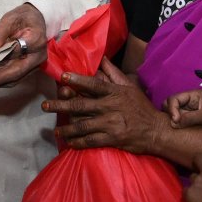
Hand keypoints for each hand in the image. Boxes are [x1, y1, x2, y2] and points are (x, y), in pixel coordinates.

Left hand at [0, 3, 48, 88]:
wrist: (36, 19)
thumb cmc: (23, 17)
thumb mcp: (10, 18)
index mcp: (35, 40)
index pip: (14, 54)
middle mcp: (37, 56)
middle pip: (15, 73)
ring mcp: (34, 64)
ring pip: (13, 78)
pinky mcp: (29, 68)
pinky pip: (14, 76)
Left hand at [44, 61, 168, 153]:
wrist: (156, 130)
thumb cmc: (141, 107)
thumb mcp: (130, 87)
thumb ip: (113, 74)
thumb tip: (102, 58)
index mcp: (114, 92)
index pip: (93, 84)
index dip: (77, 80)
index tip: (63, 77)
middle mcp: (110, 107)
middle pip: (81, 106)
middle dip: (60, 106)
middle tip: (45, 106)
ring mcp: (111, 124)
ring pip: (82, 125)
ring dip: (66, 128)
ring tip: (56, 130)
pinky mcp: (112, 139)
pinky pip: (90, 140)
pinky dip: (78, 142)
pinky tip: (69, 142)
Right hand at [165, 89, 201, 129]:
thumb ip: (191, 118)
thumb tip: (173, 122)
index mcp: (194, 95)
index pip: (173, 99)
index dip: (171, 109)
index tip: (176, 121)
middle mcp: (190, 102)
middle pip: (171, 105)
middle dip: (170, 114)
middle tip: (176, 125)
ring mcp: (191, 112)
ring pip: (174, 115)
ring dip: (173, 121)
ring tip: (178, 129)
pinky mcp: (192, 122)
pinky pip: (180, 122)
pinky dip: (178, 126)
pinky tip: (181, 132)